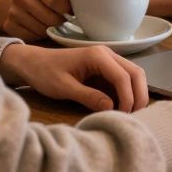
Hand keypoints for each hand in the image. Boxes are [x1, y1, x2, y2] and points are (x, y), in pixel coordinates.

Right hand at [0, 0, 71, 40]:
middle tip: (63, 21)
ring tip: (52, 25)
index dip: (68, 10)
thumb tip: (87, 3)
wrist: (26, 4)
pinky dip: (39, 37)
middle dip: (61, 22)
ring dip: (51, 31)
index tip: (72, 12)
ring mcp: (12, 11)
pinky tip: (41, 30)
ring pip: (41, 30)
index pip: (56, 0)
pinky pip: (30, 38)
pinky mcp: (8, 26)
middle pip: (50, 18)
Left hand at [0, 44, 147, 111]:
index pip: (123, 76)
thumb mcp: (63, 87)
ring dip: (136, 93)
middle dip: (139, 95)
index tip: (123, 116)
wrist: (32, 63)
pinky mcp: (105, 68)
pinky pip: (123, 79)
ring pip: (133, 75)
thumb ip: (88, 96)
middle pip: (136, 72)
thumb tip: (111, 107)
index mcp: (97, 55)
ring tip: (130, 114)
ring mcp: (107, 60)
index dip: (128, 98)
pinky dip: (127, 93)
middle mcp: (107, 54)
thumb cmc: (45, 73)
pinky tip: (122, 108)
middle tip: (134, 117)